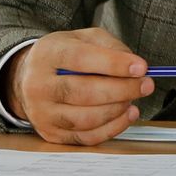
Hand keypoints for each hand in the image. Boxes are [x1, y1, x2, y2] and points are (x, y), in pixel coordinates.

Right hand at [3, 28, 152, 145]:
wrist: (29, 78)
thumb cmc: (64, 56)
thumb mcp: (84, 38)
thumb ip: (110, 47)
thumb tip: (135, 66)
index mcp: (47, 54)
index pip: (81, 59)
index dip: (114, 64)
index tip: (141, 67)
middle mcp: (38, 85)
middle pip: (84, 92)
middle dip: (122, 89)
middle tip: (146, 84)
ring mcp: (41, 113)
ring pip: (85, 119)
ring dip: (118, 110)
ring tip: (134, 99)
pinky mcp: (49, 133)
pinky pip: (85, 137)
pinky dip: (112, 128)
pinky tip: (126, 114)